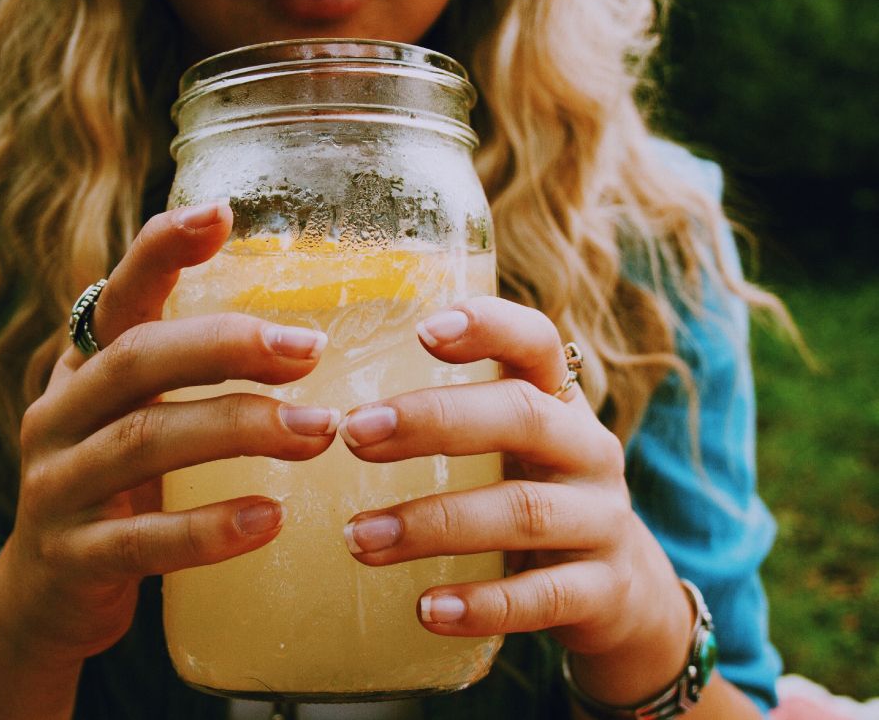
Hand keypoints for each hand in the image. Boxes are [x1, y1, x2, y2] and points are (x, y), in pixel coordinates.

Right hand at [0, 201, 338, 666]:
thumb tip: (301, 334)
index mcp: (83, 371)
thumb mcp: (137, 418)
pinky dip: (210, 528)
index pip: (118, 295)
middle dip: (228, 346)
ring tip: (319, 432)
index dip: (161, 250)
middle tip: (311, 350)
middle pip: (138, 359)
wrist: (47, 597)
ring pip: (145, 441)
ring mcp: (57, 486)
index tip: (221, 213)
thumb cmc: (118, 490)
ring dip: (240, 429)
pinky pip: (143, 541)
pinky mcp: (71, 557)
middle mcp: (59, 415)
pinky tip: (271, 518)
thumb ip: (183, 374)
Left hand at [339, 297, 693, 704]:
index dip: (489, 326)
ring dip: (435, 523)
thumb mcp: (506, 451)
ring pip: (523, 512)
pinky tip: (426, 609)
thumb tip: (316, 415)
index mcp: (557, 404)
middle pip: (522, 417)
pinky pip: (543, 597)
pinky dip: (483, 604)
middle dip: (434, 421)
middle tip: (354, 435)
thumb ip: (446, 425)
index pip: (535, 344)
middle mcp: (588, 450)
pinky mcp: (603, 590)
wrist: (621, 594)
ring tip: (360, 539)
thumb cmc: (531, 499)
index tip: (424, 330)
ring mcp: (603, 520)